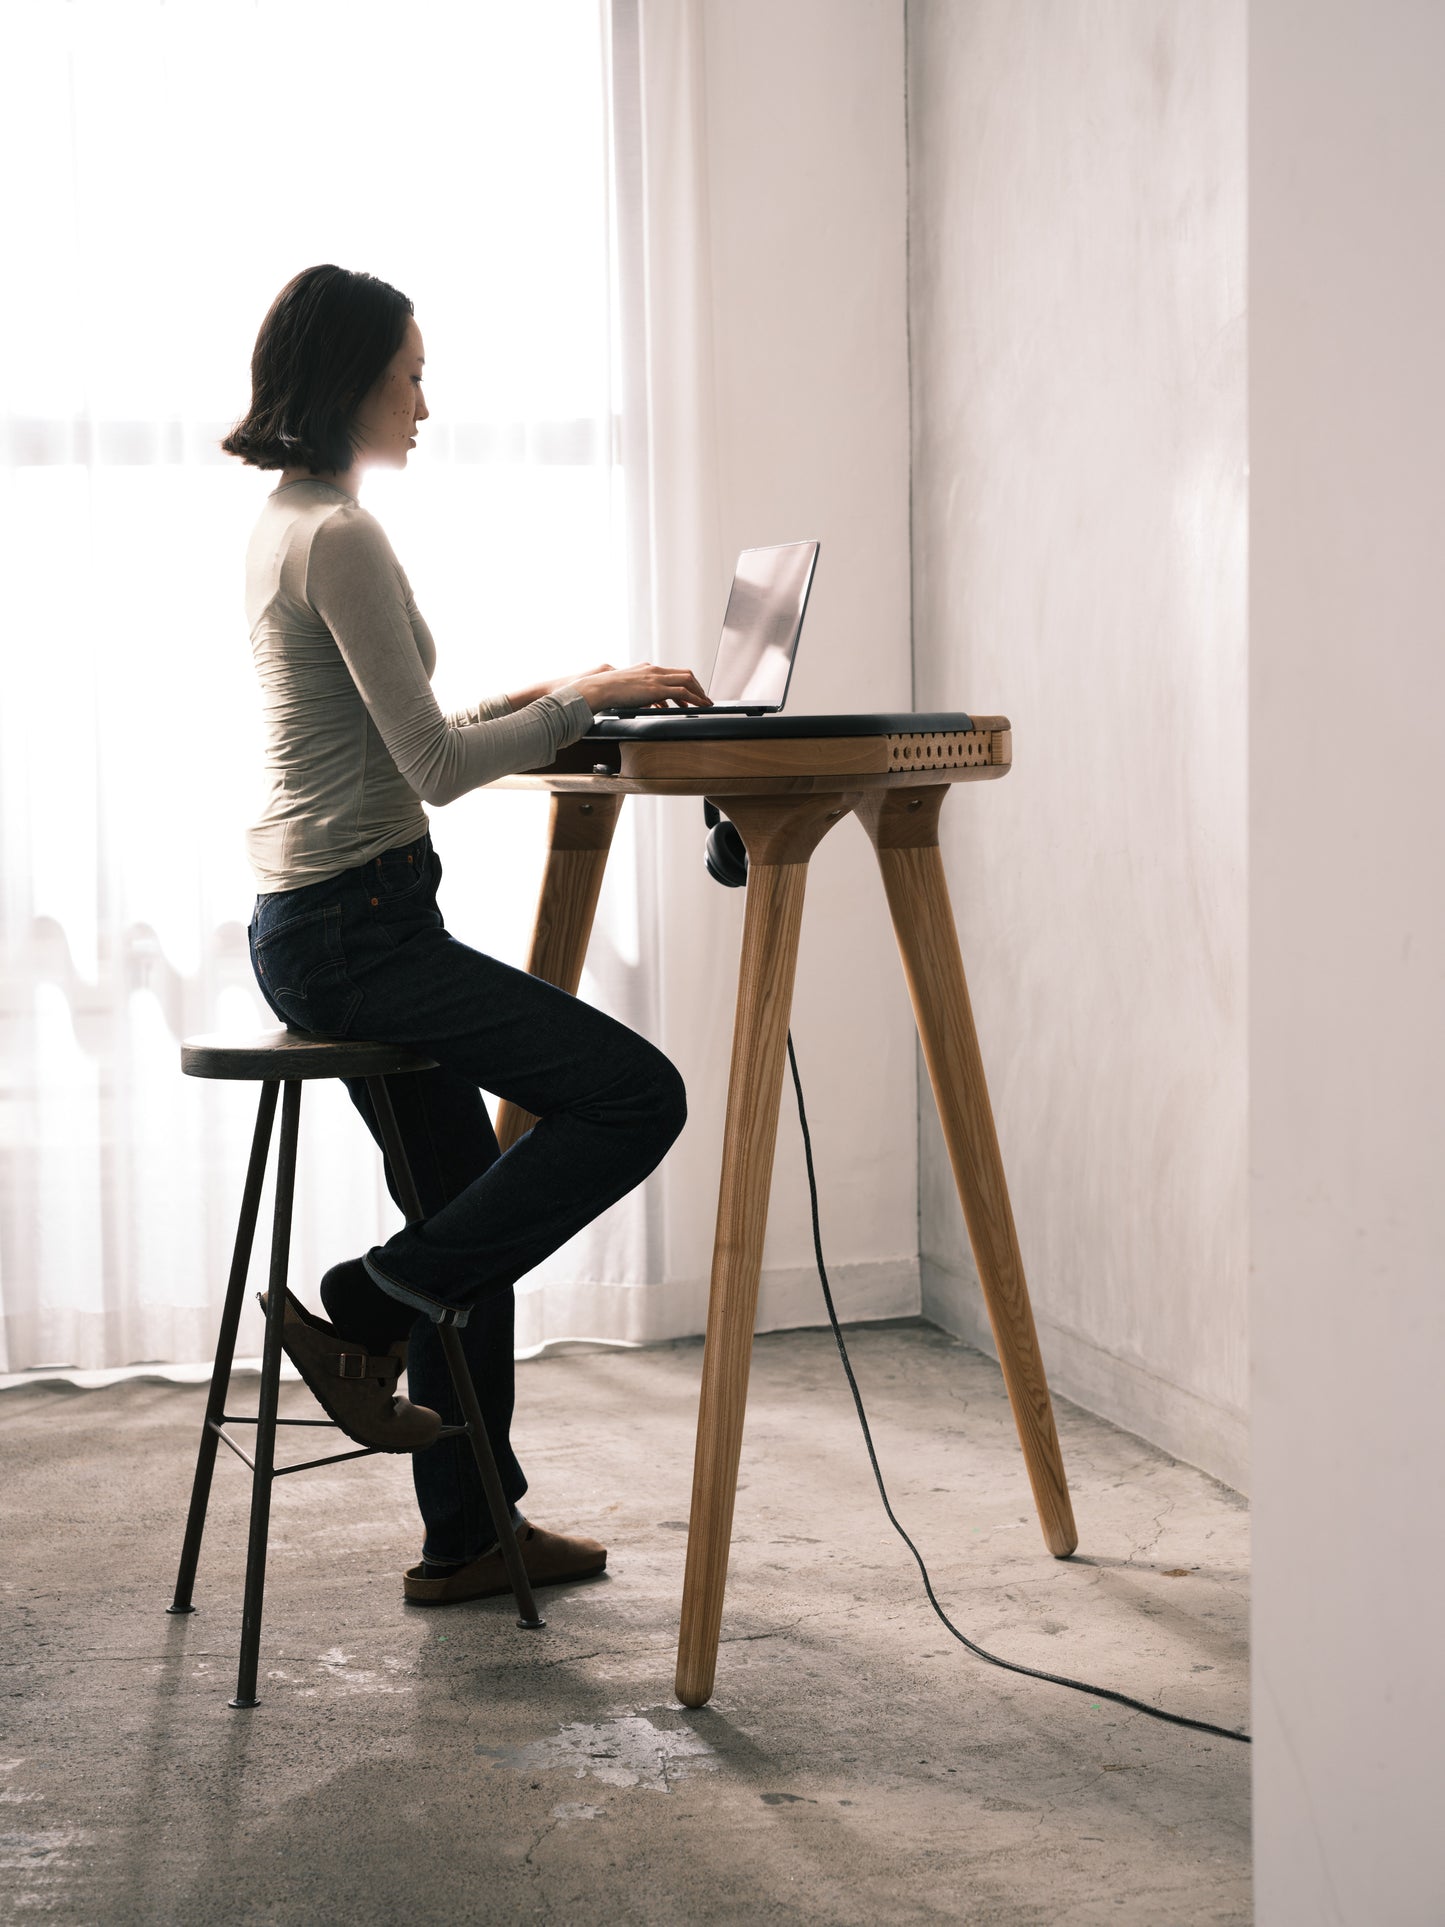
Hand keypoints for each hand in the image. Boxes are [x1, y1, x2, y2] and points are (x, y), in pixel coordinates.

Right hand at [572, 662, 710, 711]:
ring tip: (706, 703)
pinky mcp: (656, 688)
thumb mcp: (624, 688)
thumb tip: (640, 702)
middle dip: (697, 686)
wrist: (597, 689)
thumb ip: (635, 692)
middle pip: (684, 674)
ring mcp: (656, 678)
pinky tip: (701, 706)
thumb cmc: (605, 691)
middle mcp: (654, 670)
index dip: (685, 682)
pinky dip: (696, 699)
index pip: (672, 672)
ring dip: (700, 692)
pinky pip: (683, 692)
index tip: (691, 692)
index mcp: (646, 668)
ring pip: (688, 681)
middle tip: (703, 698)